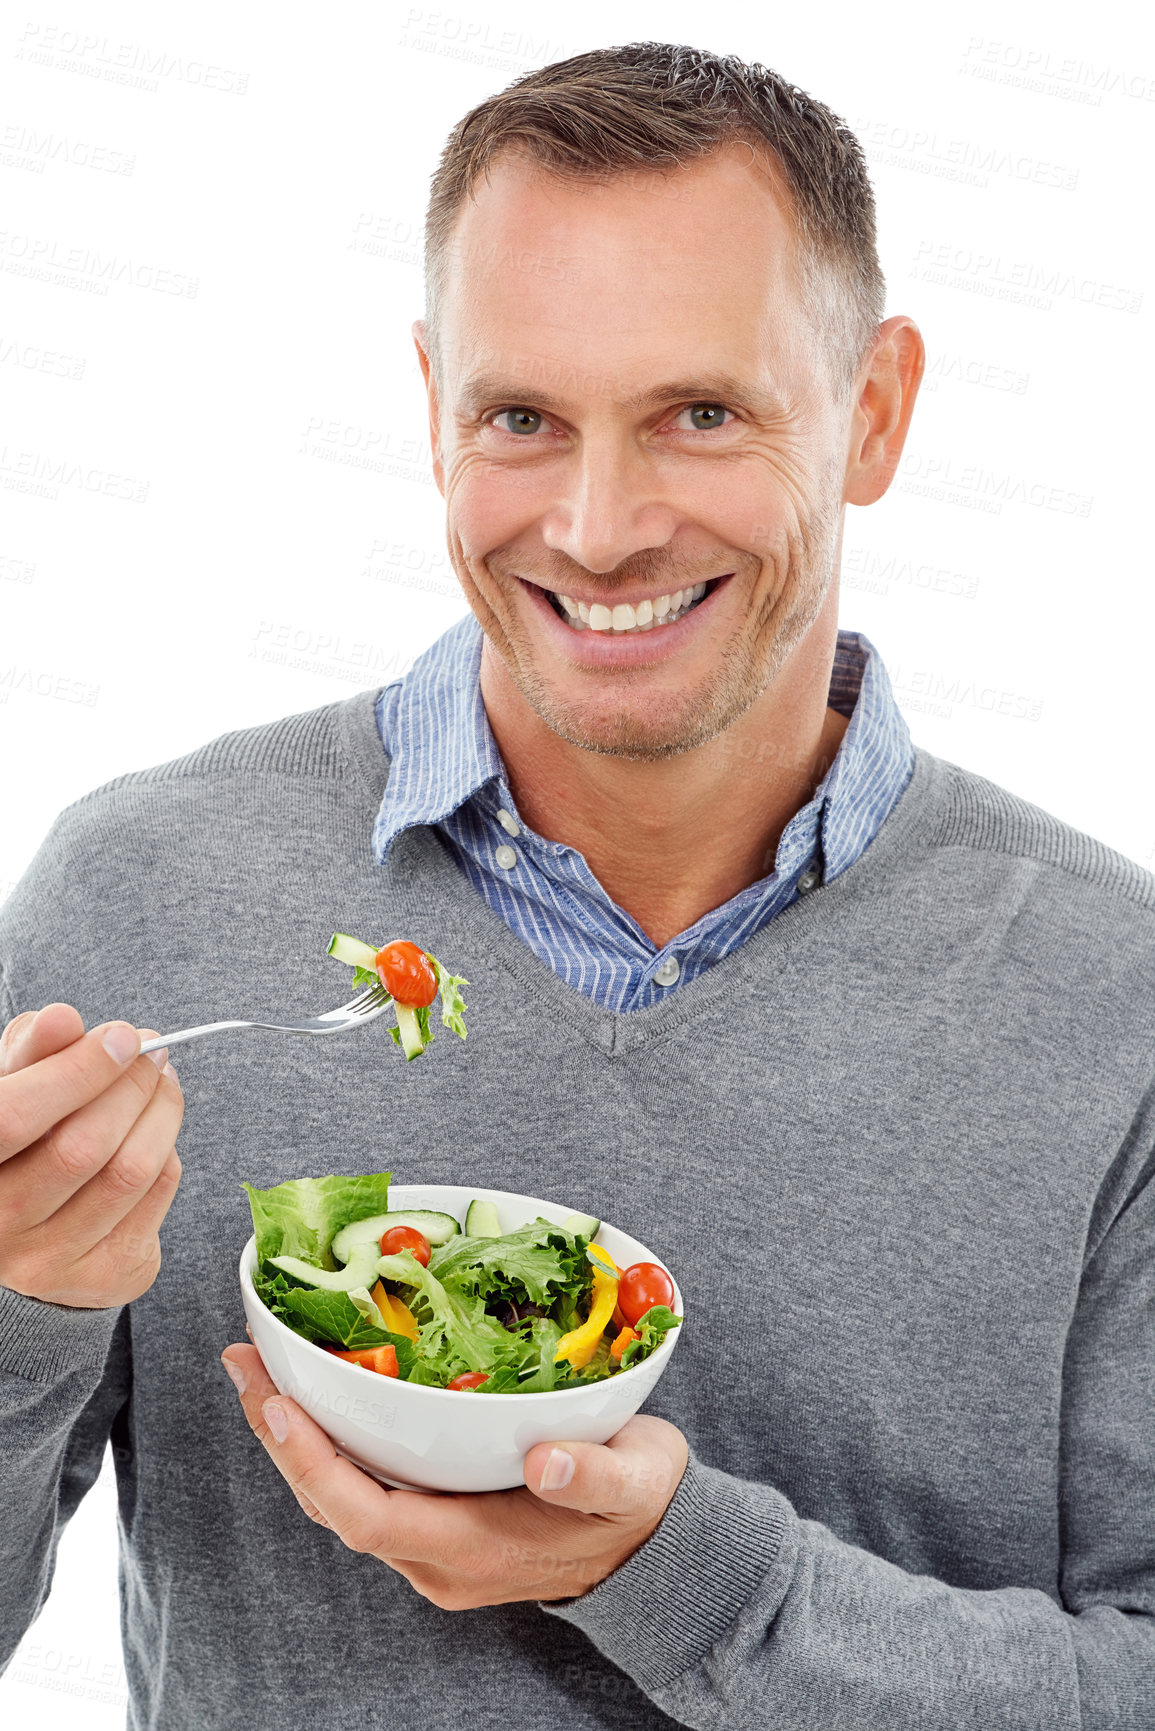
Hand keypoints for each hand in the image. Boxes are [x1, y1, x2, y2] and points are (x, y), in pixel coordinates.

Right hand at [0, 1004, 184, 1306]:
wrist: (30, 1237)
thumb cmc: (23, 1141)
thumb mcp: (15, 1091)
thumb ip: (34, 1052)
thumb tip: (62, 1019)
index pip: (15, 1116)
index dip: (76, 1071)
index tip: (122, 1036)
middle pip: (81, 1147)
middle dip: (131, 1085)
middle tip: (152, 1052)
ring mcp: (48, 1260)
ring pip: (129, 1171)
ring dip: (162, 1111)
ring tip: (162, 1080)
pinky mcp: (102, 1275)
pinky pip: (156, 1195)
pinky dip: (168, 1150)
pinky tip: (156, 1130)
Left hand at [221, 1341, 688, 1607]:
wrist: (656, 1550)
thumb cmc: (642, 1507)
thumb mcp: (635, 1484)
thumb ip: (594, 1477)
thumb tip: (547, 1463)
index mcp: (474, 1548)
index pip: (367, 1517)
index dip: (315, 1466)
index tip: (279, 1407)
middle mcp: (438, 1558)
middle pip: (333, 1504)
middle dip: (281, 1437)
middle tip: (242, 1365)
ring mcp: (434, 1546)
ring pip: (341, 1496)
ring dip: (296, 1438)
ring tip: (260, 1371)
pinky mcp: (439, 1523)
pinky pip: (364, 1487)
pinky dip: (332, 1442)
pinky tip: (321, 1396)